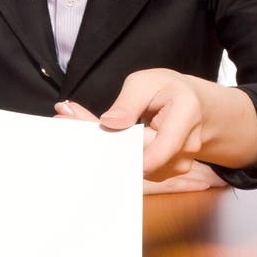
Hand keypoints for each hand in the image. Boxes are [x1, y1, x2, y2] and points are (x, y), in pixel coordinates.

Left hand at [97, 69, 256, 180]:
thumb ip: (129, 101)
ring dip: (111, 152)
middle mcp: (186, 146)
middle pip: (144, 157)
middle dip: (109, 146)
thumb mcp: (145, 83)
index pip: (166, 144)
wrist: (189, 105)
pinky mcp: (164, 173)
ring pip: (138, 167)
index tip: (114, 157)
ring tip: (85, 129)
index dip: (143, 156)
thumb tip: (110, 121)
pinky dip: (119, 158)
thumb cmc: (165, 90)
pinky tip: (105, 143)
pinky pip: (137, 170)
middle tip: (67, 120)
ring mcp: (178, 164)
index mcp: (186, 114)